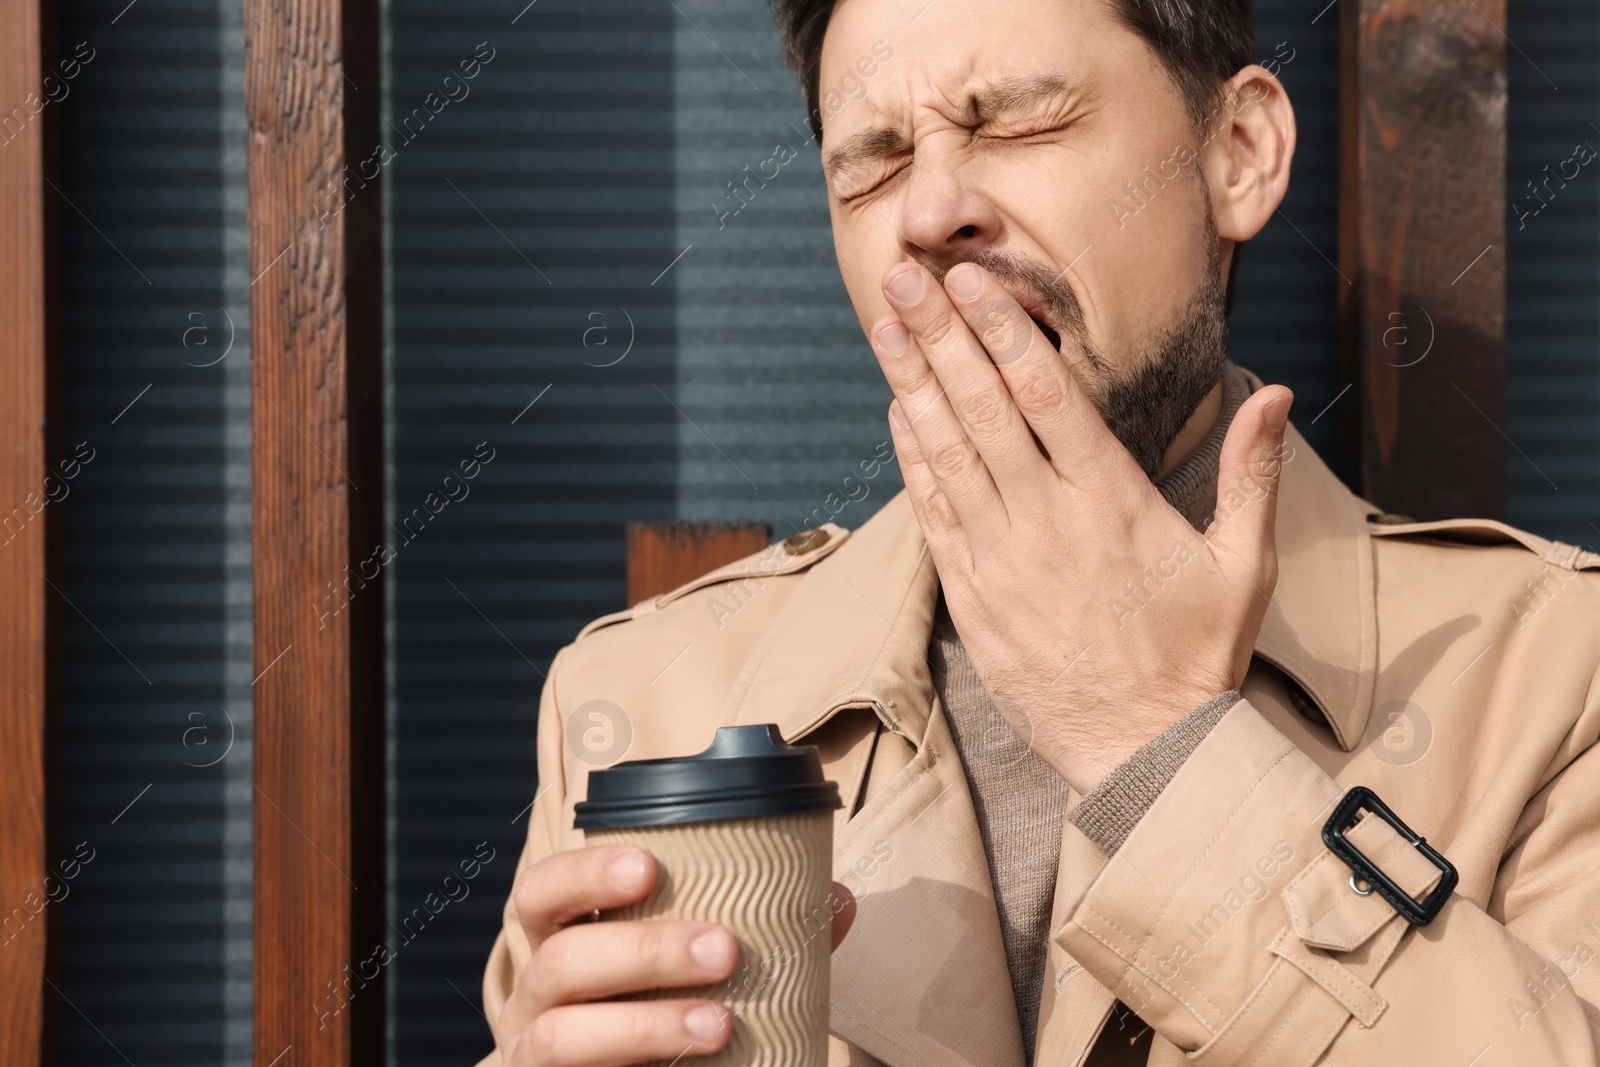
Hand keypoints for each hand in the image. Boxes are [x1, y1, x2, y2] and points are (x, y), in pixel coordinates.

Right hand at [494, 844, 856, 1065]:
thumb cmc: (653, 1013)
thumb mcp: (687, 971)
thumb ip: (754, 932)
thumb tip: (836, 900)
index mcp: (559, 943)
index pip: (542, 893)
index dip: (584, 874)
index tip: (647, 865)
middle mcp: (534, 999)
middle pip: (563, 963)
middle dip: (645, 952)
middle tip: (724, 949)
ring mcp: (536, 1056)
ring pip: (564, 1037)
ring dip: (646, 1026)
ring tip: (720, 1024)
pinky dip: (641, 1066)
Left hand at [870, 260, 1291, 794]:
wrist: (1144, 752)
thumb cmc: (1198, 655)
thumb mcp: (1246, 565)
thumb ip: (1254, 473)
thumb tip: (1274, 391)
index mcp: (1113, 503)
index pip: (1050, 397)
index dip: (1005, 332)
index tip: (973, 282)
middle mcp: (1048, 522)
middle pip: (984, 410)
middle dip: (942, 337)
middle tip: (906, 278)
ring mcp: (1003, 561)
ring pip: (948, 455)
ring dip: (913, 385)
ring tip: (886, 326)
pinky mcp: (973, 598)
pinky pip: (934, 517)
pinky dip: (912, 461)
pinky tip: (897, 413)